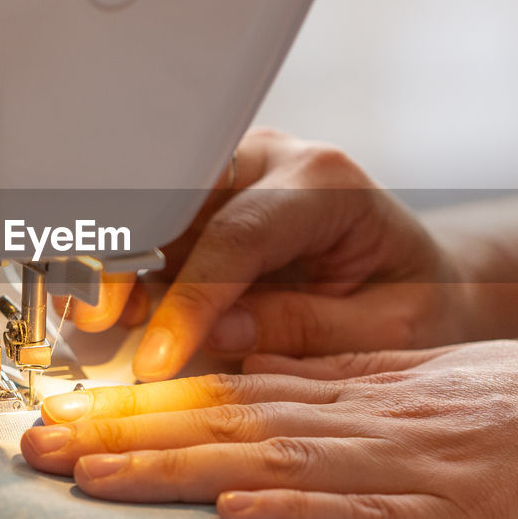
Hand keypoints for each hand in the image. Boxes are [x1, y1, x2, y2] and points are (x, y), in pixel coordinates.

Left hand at [22, 341, 517, 518]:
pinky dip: (301, 511)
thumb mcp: (429, 388)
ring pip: (270, 459)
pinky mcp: (457, 514)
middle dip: (124, 435)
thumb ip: (343, 391)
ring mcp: (408, 464)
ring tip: (90, 475)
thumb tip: (260, 393)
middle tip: (38, 445)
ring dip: (173, 469)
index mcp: (360, 390)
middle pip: (225, 421)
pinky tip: (237, 510)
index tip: (70, 415)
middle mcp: (366, 419)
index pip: (229, 393)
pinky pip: (370, 514)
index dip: (142, 405)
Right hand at [61, 128, 474, 380]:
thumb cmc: (412, 302)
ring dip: (118, 260)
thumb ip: (303, 329)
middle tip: (99, 319)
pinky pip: (155, 223)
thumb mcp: (382, 330)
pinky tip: (111, 303)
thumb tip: (215, 336)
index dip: (190, 298)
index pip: (240, 235)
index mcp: (326, 184)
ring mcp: (233, 169)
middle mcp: (273, 160)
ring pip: (154, 203)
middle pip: (179, 197)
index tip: (156, 358)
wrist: (420, 277)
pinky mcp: (206, 194)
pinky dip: (127, 263)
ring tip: (98, 317)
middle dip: (130, 256)